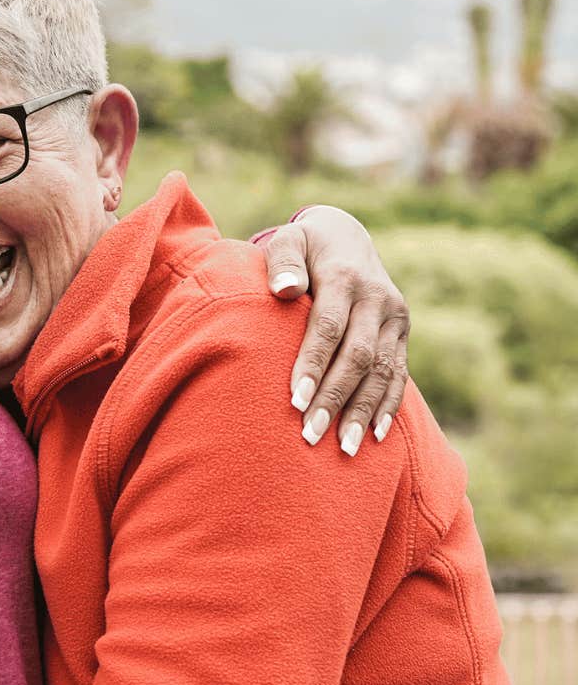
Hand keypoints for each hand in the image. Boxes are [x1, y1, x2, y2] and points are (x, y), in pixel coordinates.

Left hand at [262, 206, 410, 454]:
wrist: (346, 236)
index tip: (295, 401)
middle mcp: (377, 298)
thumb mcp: (289, 241)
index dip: (313, 365)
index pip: (329, 328)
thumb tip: (284, 289)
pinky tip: (374, 435)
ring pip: (383, 371)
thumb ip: (282, 261)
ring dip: (362, 411)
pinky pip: (399, 373)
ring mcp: (395, 317)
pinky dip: (388, 405)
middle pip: (358, 356)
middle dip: (335, 398)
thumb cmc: (303, 246)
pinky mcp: (402, 332)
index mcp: (345, 277)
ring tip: (342, 448)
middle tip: (310, 435)